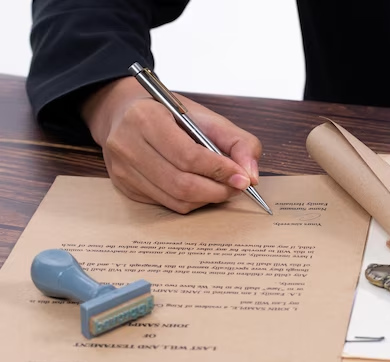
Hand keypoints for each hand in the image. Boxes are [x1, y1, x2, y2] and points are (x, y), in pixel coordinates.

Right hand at [81, 77, 260, 213]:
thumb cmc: (169, 114)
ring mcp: (122, 169)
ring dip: (207, 198)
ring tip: (222, 187)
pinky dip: (191, 201)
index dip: (220, 170)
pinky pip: (167, 204)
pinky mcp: (125, 187)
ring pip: (175, 199)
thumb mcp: (207, 118)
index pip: (188, 156)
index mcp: (146, 118)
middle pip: (181, 183)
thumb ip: (238, 142)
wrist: (125, 112)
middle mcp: (127, 145)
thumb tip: (251, 176)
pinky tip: (200, 188)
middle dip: (217, 190)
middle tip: (237, 187)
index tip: (243, 178)